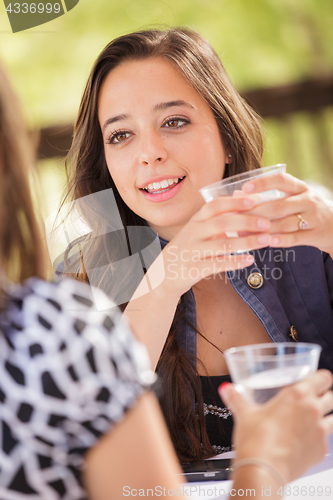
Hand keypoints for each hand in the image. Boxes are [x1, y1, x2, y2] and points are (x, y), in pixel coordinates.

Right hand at [155, 195, 273, 296]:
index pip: (215, 205)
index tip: (255, 200)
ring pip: (222, 245)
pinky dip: (235, 262)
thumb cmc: (189, 249)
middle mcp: (192, 233)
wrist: (163, 274)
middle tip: (267, 223)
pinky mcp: (193, 269)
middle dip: (246, 221)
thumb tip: (246, 203)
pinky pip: (217, 264)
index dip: (235, 202)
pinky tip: (250, 260)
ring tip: (265, 240)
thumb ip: (217, 219)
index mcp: (195, 221)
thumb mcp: (198, 230)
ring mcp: (192, 252)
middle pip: (221, 223)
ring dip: (246, 242)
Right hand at [219, 370, 332, 483]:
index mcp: (297, 395)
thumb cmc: (256, 439)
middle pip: (331, 397)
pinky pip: (326, 441)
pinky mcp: (320, 451)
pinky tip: (303, 441)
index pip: (323, 378)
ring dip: (325, 417)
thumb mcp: (244, 413)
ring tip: (311, 420)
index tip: (314, 380)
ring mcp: (319, 432)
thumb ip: (236, 398)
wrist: (263, 470)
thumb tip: (227, 390)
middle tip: (310, 399)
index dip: (320, 378)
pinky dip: (317, 439)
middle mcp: (312, 411)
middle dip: (324, 396)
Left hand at [242, 172, 332, 255]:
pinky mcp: (315, 235)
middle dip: (256, 212)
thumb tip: (238, 195)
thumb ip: (268, 196)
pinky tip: (267, 241)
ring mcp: (313, 218)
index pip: (281, 180)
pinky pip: (295, 238)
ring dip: (263, 229)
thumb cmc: (304, 209)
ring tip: (245, 233)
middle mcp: (308, 200)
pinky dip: (280, 240)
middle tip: (237, 217)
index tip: (245, 188)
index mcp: (300, 187)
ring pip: (285, 223)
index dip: (262, 183)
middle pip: (279, 205)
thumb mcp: (292, 197)